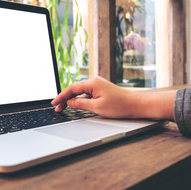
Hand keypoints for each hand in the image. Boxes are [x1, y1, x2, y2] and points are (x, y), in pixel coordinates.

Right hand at [51, 76, 175, 119]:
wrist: (137, 105)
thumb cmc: (120, 106)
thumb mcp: (97, 107)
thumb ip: (81, 104)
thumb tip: (70, 102)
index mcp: (92, 83)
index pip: (71, 89)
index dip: (61, 96)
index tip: (54, 103)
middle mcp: (94, 82)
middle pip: (74, 89)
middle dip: (65, 98)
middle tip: (57, 108)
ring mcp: (98, 86)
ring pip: (80, 92)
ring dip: (72, 99)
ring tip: (64, 107)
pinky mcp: (101, 90)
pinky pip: (87, 94)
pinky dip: (80, 99)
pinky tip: (77, 105)